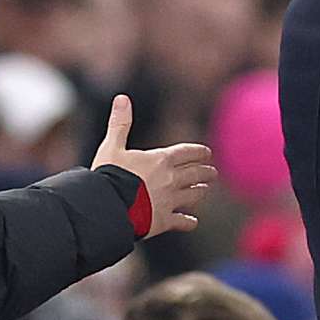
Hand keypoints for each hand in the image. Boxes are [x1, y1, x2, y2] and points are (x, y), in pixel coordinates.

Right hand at [94, 97, 218, 236]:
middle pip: (196, 174)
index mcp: (161, 160)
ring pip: (194, 195)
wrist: (107, 207)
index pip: (187, 153)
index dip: (199, 152)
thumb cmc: (108, 175)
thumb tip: (122, 98)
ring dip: (200, 191)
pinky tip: (192, 221)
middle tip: (212, 172)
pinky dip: (189, 221)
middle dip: (206, 172)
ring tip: (204, 190)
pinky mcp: (165, 220)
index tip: (207, 153)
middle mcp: (171, 180)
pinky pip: (183, 222)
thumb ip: (120, 123)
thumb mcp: (111, 146)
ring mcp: (170, 201)